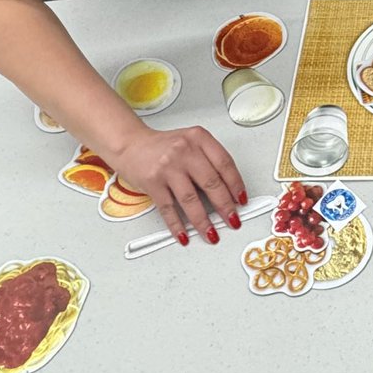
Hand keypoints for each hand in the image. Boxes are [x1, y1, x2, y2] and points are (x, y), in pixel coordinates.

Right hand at [112, 125, 247, 243]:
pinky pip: (168, 208)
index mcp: (199, 138)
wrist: (131, 144)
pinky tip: (184, 234)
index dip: (236, 184)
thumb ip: (208, 160)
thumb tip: (228, 190)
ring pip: (190, 199)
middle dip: (225, 206)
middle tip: (232, 220)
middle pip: (211, 182)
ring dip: (203, 221)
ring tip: (211, 233)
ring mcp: (167, 166)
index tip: (241, 199)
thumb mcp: (191, 143)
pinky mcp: (152, 182)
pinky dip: (177, 225)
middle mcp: (184, 150)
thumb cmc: (163, 146)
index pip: (225, 163)